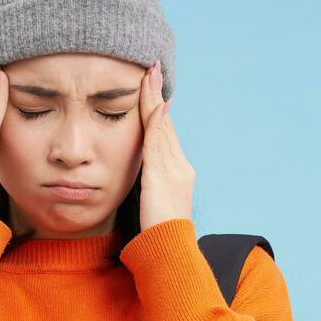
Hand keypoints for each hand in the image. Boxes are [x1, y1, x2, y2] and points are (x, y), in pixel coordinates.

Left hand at [136, 60, 193, 229]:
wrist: (169, 251)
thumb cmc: (158, 235)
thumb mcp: (151, 205)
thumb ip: (148, 187)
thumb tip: (141, 178)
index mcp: (177, 173)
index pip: (164, 134)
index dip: (158, 110)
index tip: (152, 89)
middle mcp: (180, 166)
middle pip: (165, 124)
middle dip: (157, 96)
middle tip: (152, 69)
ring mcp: (175, 169)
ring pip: (162, 127)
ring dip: (154, 100)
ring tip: (149, 76)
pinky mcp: (165, 174)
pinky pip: (159, 142)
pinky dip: (156, 121)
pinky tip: (152, 104)